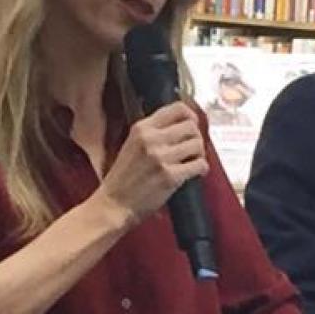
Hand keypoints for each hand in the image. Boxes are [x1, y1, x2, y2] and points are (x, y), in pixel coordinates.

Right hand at [97, 101, 208, 226]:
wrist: (113, 205)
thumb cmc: (121, 180)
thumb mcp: (131, 145)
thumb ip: (152, 133)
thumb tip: (179, 125)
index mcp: (141, 128)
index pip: (177, 108)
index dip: (191, 115)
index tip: (193, 123)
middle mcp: (151, 139)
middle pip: (191, 125)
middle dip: (196, 137)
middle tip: (193, 148)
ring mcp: (161, 157)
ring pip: (197, 144)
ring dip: (199, 154)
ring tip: (193, 161)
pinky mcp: (170, 176)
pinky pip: (199, 165)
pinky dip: (201, 169)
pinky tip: (195, 173)